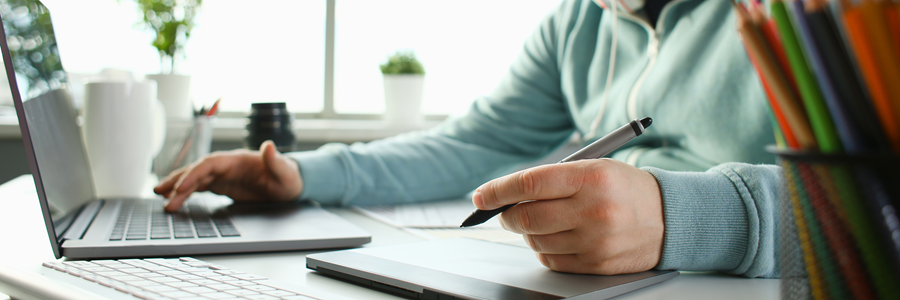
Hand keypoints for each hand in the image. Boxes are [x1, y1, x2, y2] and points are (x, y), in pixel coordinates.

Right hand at [154, 140, 303, 211]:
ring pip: (195, 178)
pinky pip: (199, 186)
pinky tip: (174, 200)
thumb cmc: (289, 178)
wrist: (291, 184)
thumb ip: (276, 161)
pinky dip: (186, 192)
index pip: (210, 164)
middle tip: (161, 194)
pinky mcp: (223, 184)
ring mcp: (223, 174)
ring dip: (177, 187)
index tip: (181, 187)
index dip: (194, 174)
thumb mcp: (286, 173)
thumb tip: (269, 146)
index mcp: (237, 160)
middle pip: (197, 170)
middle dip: (178, 181)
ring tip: (161, 198)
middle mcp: (227, 165)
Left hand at [473, 158, 663, 274]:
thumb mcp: (594, 168)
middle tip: (505, 211)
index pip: (529, 184)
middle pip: (526, 217)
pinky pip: (551, 260)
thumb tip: (504, 196)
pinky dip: (544, 249)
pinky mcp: (597, 264)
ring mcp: (596, 241)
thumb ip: (551, 179)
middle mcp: (594, 209)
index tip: (481, 196)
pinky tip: (559, 237)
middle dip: (507, 215)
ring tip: (543, 221)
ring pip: (535, 240)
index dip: (498, 190)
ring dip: (528, 232)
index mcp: (591, 177)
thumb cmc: (623, 188)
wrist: (669, 217)